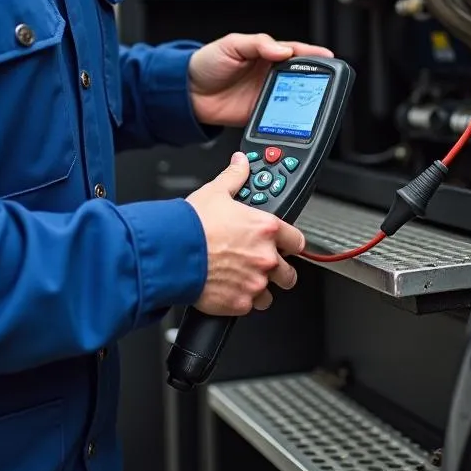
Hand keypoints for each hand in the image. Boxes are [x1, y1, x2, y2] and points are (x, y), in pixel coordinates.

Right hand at [186, 153, 305, 313]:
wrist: (173, 252)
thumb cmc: (193, 224)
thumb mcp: (216, 192)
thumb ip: (234, 177)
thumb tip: (241, 163)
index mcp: (266, 229)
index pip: (297, 240)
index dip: (291, 243)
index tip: (286, 245)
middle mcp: (266, 257)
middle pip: (289, 273)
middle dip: (279, 271)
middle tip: (261, 265)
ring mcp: (255, 283)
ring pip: (269, 294)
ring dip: (259, 288)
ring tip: (240, 280)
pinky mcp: (240, 303)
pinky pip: (248, 307)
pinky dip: (240, 301)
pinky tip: (227, 289)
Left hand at [188, 32, 332, 126]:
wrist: (187, 93)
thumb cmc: (206, 63)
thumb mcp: (231, 44)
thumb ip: (257, 44)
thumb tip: (282, 49)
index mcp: (266, 53)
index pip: (295, 52)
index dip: (313, 55)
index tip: (329, 57)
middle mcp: (269, 74)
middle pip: (300, 77)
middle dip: (315, 81)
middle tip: (328, 85)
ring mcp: (266, 95)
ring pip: (293, 98)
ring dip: (304, 102)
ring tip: (316, 104)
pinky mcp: (260, 115)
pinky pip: (279, 117)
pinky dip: (289, 120)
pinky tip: (296, 121)